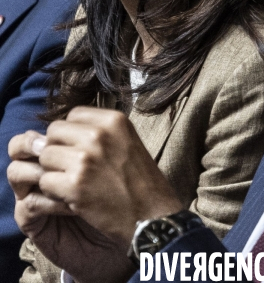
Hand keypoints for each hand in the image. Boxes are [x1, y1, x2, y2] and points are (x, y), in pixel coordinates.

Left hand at [8, 108, 182, 282]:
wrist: (151, 215)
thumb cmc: (140, 181)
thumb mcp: (127, 141)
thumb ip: (98, 131)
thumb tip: (54, 132)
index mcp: (114, 120)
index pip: (73, 114)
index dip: (71, 133)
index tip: (80, 148)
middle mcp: (99, 134)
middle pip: (54, 132)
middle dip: (58, 149)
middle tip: (73, 167)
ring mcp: (86, 158)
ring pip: (46, 156)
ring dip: (54, 171)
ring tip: (74, 182)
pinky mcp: (76, 184)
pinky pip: (46, 181)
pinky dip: (54, 192)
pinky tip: (73, 197)